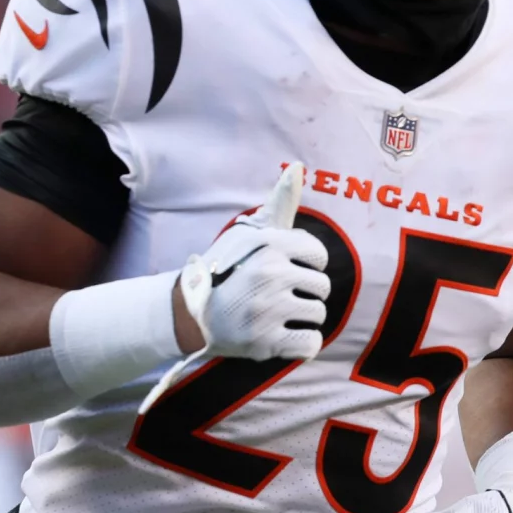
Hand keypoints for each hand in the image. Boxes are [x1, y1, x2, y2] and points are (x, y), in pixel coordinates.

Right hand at [179, 161, 329, 360]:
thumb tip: (299, 167)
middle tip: (278, 297)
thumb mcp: (251, 232)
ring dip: (303, 318)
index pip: (319, 255)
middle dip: (306, 293)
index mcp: (271, 245)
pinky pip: (311, 344)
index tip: (287, 270)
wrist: (190, 312)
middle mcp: (272, 274)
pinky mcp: (266, 342)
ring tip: (278, 315)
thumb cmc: (226, 268)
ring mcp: (269, 309)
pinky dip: (305, 345)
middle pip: (322, 287)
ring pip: (318, 315)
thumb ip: (281, 203)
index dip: (308, 264)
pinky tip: (287, 337)